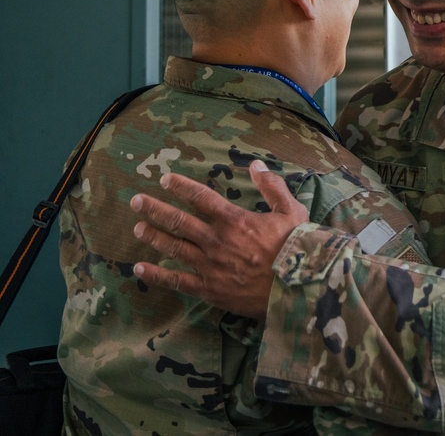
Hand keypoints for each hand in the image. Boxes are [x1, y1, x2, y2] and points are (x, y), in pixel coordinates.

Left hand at [131, 160, 308, 320]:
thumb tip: (255, 165)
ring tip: (137, 228)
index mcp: (235, 220)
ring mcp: (210, 266)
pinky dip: (157, 274)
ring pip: (173, 247)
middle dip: (154, 209)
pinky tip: (140, 268)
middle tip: (136, 201)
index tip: (165, 179)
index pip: (201, 197)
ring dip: (153, 236)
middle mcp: (216, 241)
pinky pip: (177, 281)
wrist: (298, 288)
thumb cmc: (297, 249)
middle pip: (178, 221)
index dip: (180, 186)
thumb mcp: (292, 211)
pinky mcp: (209, 290)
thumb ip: (272, 186)